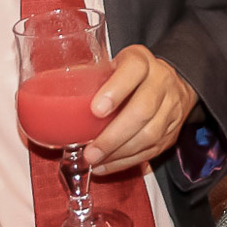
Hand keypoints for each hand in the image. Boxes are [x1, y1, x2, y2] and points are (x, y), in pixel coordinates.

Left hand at [83, 45, 197, 173]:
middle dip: (114, 136)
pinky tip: (107, 165)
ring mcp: (171, 107)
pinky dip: (127, 161)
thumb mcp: (113, 65)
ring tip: (95, 161)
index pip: (133, 70)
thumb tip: (52, 97)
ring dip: (119, 153)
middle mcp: (162, 82)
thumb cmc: (131, 76)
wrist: (171, 83)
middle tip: (90, 152)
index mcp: (142, 62)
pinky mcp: (173, 131)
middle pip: (143, 110)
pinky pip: (152, 150)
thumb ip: (91, 77)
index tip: (95, 110)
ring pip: (150, 134)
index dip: (115, 90)